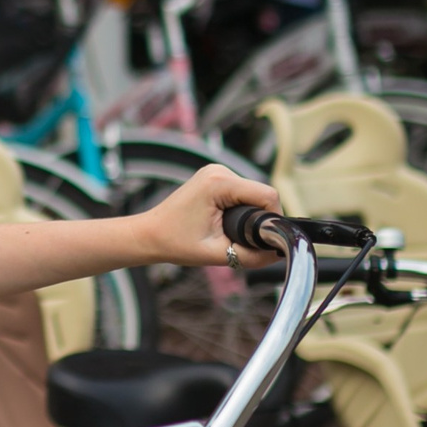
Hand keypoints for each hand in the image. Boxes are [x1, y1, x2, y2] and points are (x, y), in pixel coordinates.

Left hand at [131, 164, 281, 266]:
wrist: (149, 234)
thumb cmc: (175, 243)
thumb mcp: (218, 254)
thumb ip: (252, 255)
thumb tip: (276, 253)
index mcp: (219, 183)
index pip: (267, 196)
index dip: (272, 220)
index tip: (265, 240)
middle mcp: (219, 171)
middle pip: (261, 194)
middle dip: (259, 219)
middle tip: (245, 241)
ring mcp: (216, 171)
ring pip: (253, 193)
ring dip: (250, 214)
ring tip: (231, 233)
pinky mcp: (215, 177)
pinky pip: (242, 192)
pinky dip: (241, 208)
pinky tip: (227, 223)